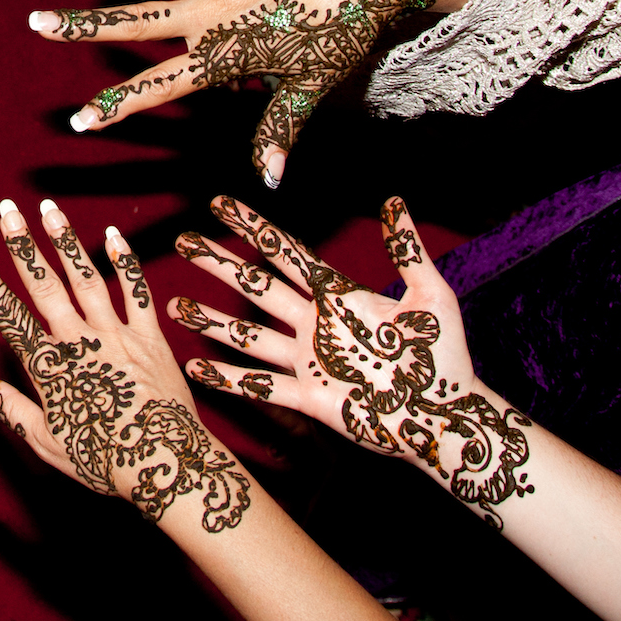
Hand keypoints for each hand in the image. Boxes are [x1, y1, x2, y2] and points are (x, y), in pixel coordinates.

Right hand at [0, 197, 252, 533]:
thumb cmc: (104, 461)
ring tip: (48, 208)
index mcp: (49, 368)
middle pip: (44, 286)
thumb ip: (9, 408)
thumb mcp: (47, 442)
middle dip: (21, 245)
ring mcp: (116, 335)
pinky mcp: (150, 337)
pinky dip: (125, 262)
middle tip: (5, 210)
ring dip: (65, 241)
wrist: (165, 465)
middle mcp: (79, 342)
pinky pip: (136, 292)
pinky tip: (113, 234)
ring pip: (86, 278)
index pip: (8, 315)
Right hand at [30, 0, 455, 185]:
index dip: (117, 104)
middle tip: (36, 23)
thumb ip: (279, 128)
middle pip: (131, 21)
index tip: (80, 119)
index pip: (159, 86)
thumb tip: (270, 178)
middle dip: (80, 24)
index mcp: (222, 54)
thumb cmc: (341, 30)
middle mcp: (206, 12)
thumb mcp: (311, 86)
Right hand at [174, 196, 534, 527]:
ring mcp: (309, 361)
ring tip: (174, 306)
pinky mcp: (311, 398)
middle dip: (219, 263)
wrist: (446, 418)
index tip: (222, 205)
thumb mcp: (431, 296)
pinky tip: (196, 367)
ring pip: (249, 335)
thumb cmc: (444, 359)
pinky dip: (228, 378)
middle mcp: (315, 324)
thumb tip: (396, 201)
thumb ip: (409, 251)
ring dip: (212, 321)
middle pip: (256, 285)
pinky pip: (261, 387)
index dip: (253, 228)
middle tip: (184, 242)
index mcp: (338, 296)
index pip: (286, 252)